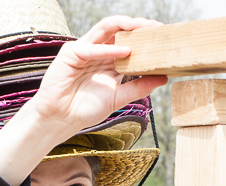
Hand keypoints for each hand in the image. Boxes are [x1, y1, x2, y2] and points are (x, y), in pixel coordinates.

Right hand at [0, 16, 167, 185]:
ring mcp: (84, 50)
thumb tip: (164, 77)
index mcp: (109, 60)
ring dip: (125, 25)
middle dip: (139, 26)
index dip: (145, 37)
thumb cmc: (85, 109)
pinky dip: (109, 49)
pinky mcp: (70, 54)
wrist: (61, 120)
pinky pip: (91, 48)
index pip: (129, 41)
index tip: (164, 37)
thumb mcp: (118, 98)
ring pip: (105, 28)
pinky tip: (125, 51)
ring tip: (143, 27)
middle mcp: (97, 51)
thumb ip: (139, 87)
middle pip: (119, 30)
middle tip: (157, 28)